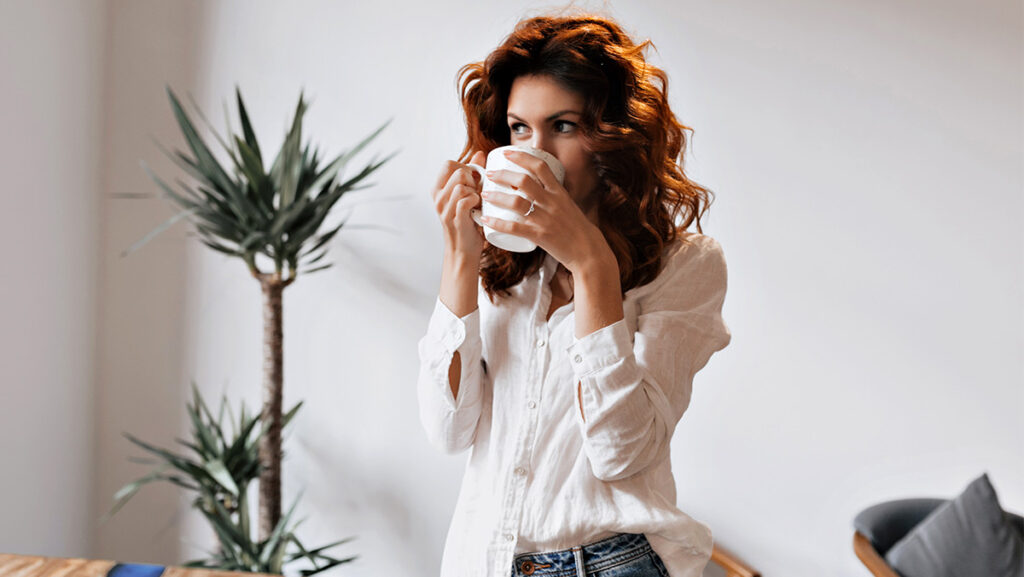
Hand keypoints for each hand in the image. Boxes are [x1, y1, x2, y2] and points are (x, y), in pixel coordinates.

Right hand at [431, 151, 486, 261]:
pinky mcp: (454, 218)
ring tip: (477, 202)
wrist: (464, 250)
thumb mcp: (467, 194)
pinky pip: (466, 199)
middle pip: (457, 171)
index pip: (448, 163)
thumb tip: (481, 153)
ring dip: (475, 192)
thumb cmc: (468, 221)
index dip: (465, 167)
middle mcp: (437, 197)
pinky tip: (477, 209)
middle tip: (476, 192)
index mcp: (438, 189)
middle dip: (472, 179)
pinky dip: (475, 202)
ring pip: (461, 185)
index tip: (473, 180)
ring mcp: (444, 208)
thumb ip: (472, 173)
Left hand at [480, 150, 612, 273]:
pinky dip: (497, 222)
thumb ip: (552, 195)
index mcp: (559, 192)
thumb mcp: (567, 205)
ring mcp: (544, 219)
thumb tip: (535, 186)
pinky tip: (485, 219)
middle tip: (490, 174)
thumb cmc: (577, 228)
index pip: (540, 167)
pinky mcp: (539, 235)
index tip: (508, 153)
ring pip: (515, 202)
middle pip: (523, 181)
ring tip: (484, 194)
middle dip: (503, 175)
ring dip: (496, 196)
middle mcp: (551, 202)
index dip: (522, 157)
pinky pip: (513, 227)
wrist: (587, 251)